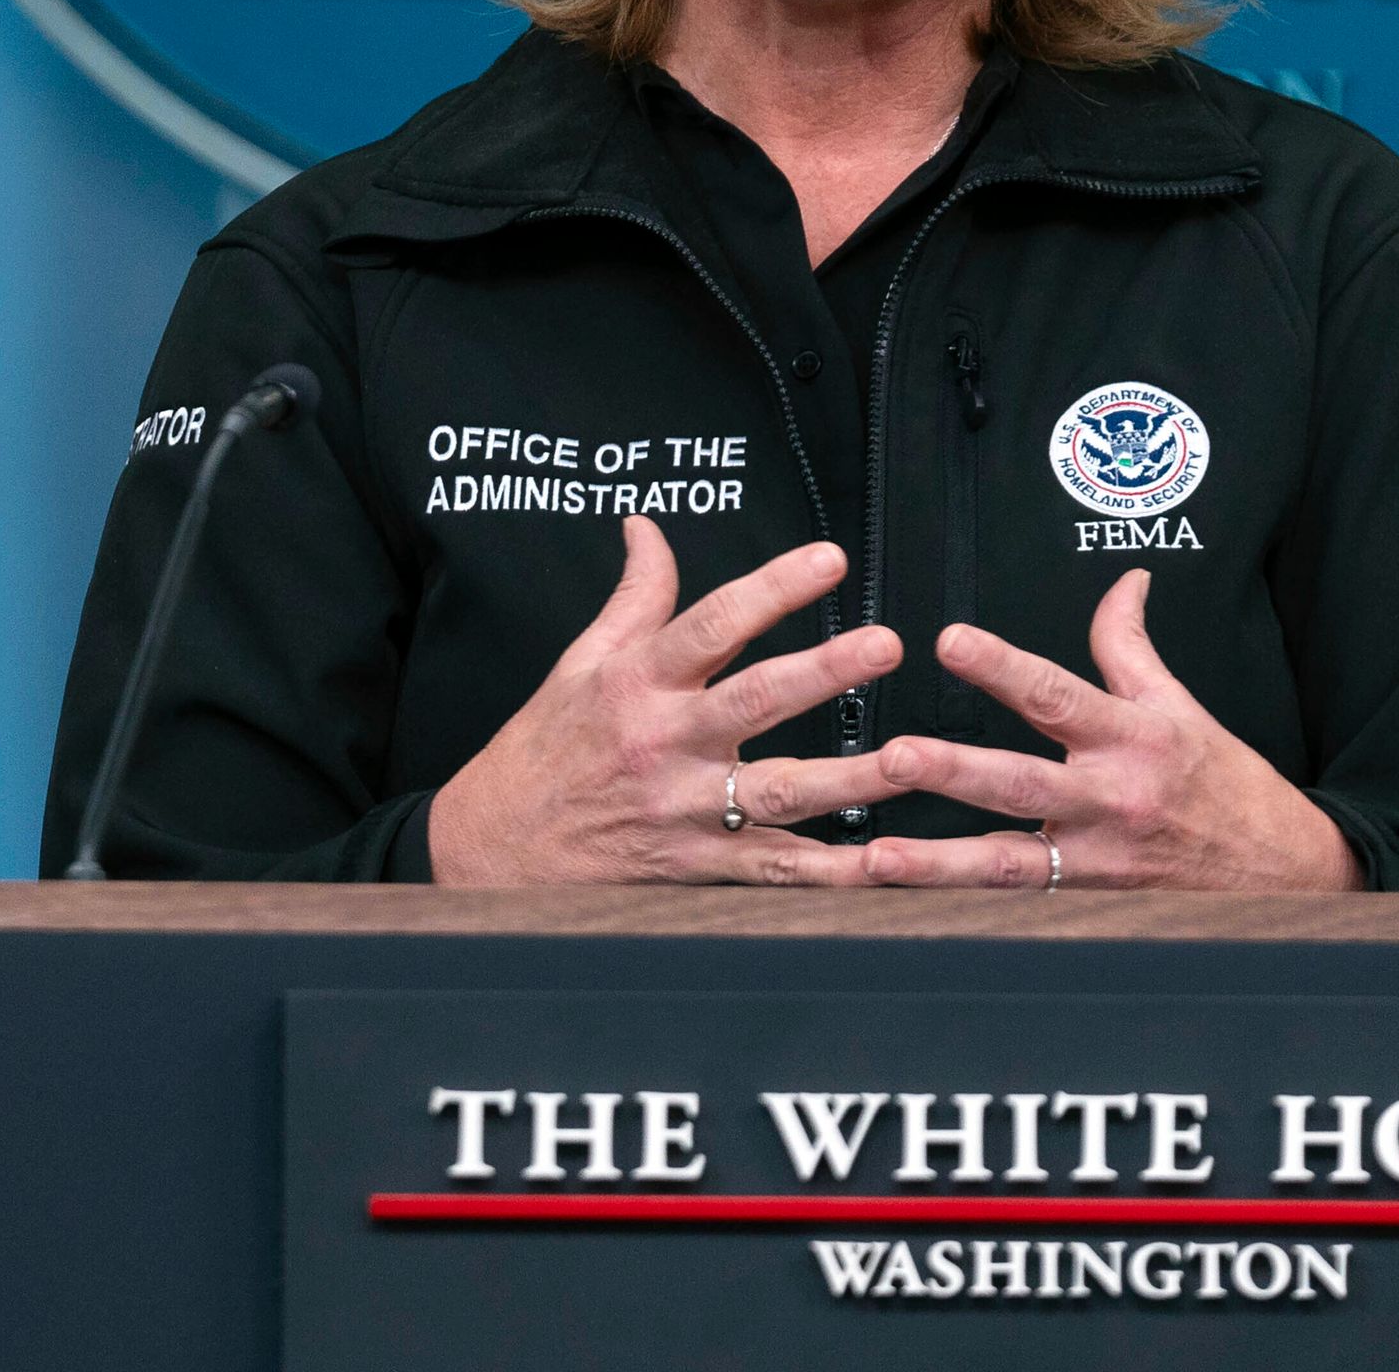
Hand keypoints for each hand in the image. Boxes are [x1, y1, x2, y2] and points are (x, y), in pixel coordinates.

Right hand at [427, 517, 901, 886]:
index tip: (830, 558)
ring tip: (909, 760)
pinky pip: (773, 869)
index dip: (773, 588)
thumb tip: (646, 526)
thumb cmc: (543, 751)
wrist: (490, 850)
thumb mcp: (578, 662)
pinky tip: (881, 863)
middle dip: (824, 671)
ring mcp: (683, 810)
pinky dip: (829, 872)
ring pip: (779, 791)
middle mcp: (665, 742)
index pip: (714, 623)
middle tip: (884, 643)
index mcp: (638, 682)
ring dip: (850, 779)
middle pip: (755, 701)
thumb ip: (633, 596)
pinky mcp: (696, 866)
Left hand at [858, 570, 1363, 892]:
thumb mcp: (1181, 708)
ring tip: (878, 856)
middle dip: (955, 772)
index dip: (1002, 666)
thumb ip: (1130, 647)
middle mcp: (1110, 801)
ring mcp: (1097, 862)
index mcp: (1131, 739)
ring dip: (939, 861)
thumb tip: (1125, 583)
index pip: (1057, 694)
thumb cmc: (1229, 789)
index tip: (951, 641)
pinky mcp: (1090, 906)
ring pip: (1008, 864)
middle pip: (1022, 785)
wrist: (1285, 874)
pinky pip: (1021, 907)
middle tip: (898, 756)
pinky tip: (914, 910)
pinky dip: (969, 909)